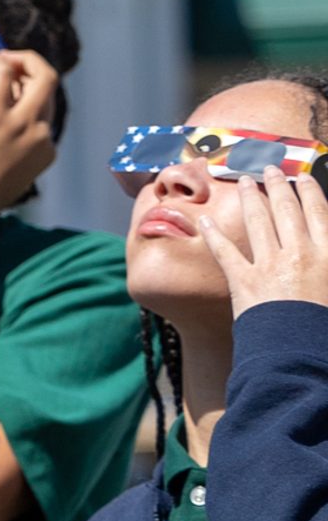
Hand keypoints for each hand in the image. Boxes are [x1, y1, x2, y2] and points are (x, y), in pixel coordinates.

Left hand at [0, 50, 57, 224]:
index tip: (4, 97)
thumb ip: (9, 153)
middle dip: (32, 69)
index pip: (44, 111)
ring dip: (19, 59)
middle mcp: (42, 134)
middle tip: (7, 65)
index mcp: (46, 150)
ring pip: (41, 74)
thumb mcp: (3, 176)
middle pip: (50, 87)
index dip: (23, 98)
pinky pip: (4, 73)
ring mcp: (23, 123)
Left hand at [202, 165, 327, 317]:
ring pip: (258, 221)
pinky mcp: (244, 282)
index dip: (309, 191)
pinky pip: (226, 253)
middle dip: (277, 185)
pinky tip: (204, 222)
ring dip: (249, 197)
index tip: (302, 177)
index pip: (318, 212)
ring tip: (242, 180)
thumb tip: (325, 247)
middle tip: (268, 168)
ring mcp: (270, 265)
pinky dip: (214, 236)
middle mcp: (300, 252)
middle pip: (287, 209)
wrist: (299, 352)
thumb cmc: (324, 327)